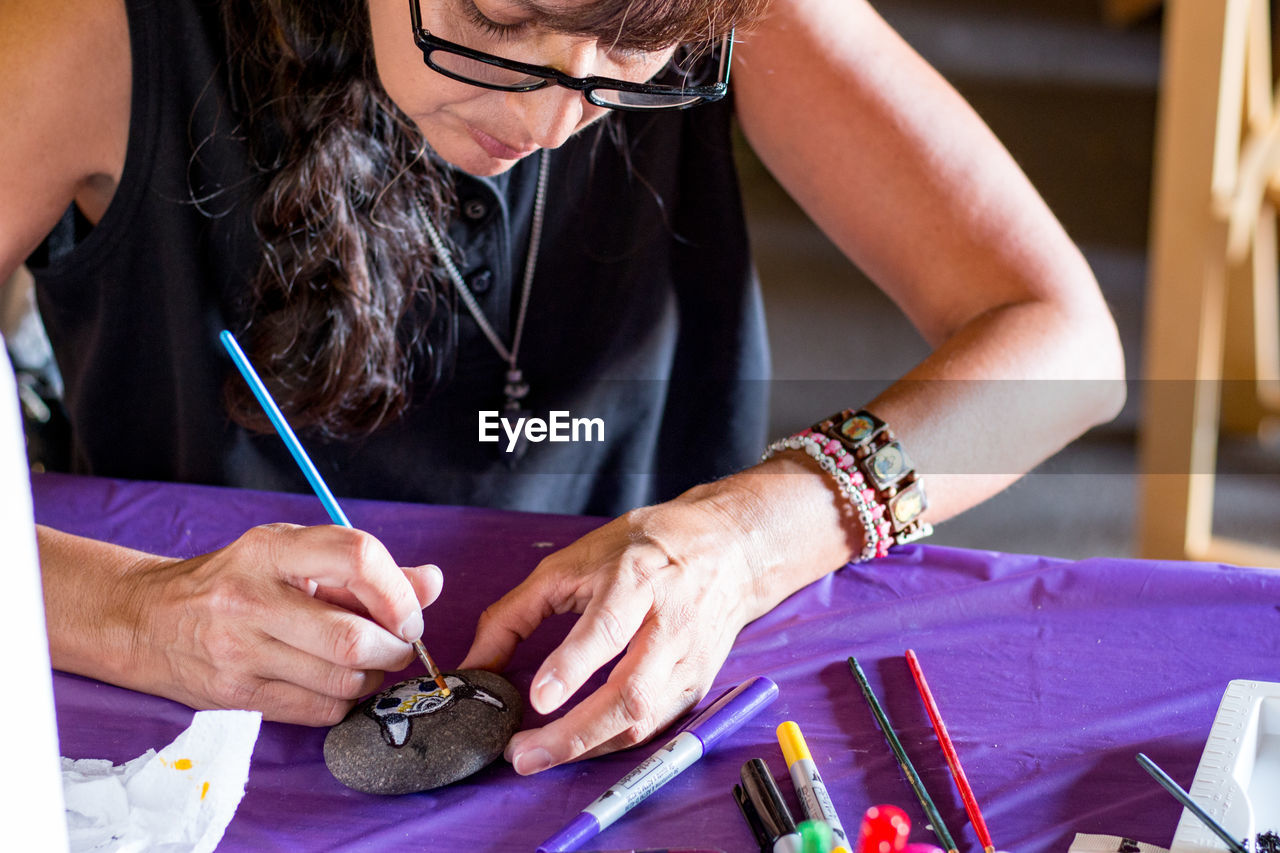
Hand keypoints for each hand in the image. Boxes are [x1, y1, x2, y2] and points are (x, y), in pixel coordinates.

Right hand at [48, 523, 441, 724]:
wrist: (148, 620)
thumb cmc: (236, 580)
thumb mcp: (294, 556)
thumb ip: (366, 570)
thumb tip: (432, 583)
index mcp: (271, 550)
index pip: (356, 557)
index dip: (397, 592)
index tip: (408, 612)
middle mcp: (251, 599)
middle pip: (353, 636)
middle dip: (395, 647)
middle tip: (398, 644)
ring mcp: (239, 652)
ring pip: (343, 680)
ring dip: (374, 677)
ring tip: (367, 661)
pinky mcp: (236, 697)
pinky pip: (321, 711)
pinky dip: (345, 701)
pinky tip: (336, 683)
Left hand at [459, 489, 780, 774]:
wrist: (730, 548)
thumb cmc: (647, 547)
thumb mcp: (574, 561)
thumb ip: (518, 612)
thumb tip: (475, 664)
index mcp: (638, 580)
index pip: (607, 629)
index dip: (573, 666)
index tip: (539, 697)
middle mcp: (670, 623)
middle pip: (629, 693)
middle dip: (574, 733)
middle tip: (523, 753)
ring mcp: (689, 659)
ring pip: (642, 720)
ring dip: (588, 748)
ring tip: (538, 757)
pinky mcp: (697, 684)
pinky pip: (653, 727)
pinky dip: (612, 744)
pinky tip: (578, 747)